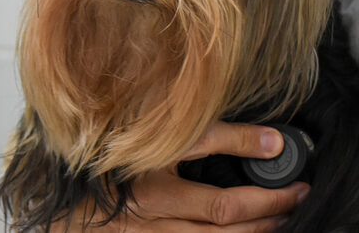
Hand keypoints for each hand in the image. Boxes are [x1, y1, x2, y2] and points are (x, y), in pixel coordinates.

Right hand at [55, 121, 309, 231]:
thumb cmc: (115, 148)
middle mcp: (150, 223)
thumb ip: (220, 135)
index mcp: (154, 191)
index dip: (267, 200)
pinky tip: (243, 231)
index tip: (297, 187)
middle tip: (297, 205)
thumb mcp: (164, 135)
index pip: (225, 206)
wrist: (61, 186)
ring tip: (280, 221)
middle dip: (267, 220)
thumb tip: (273, 140)